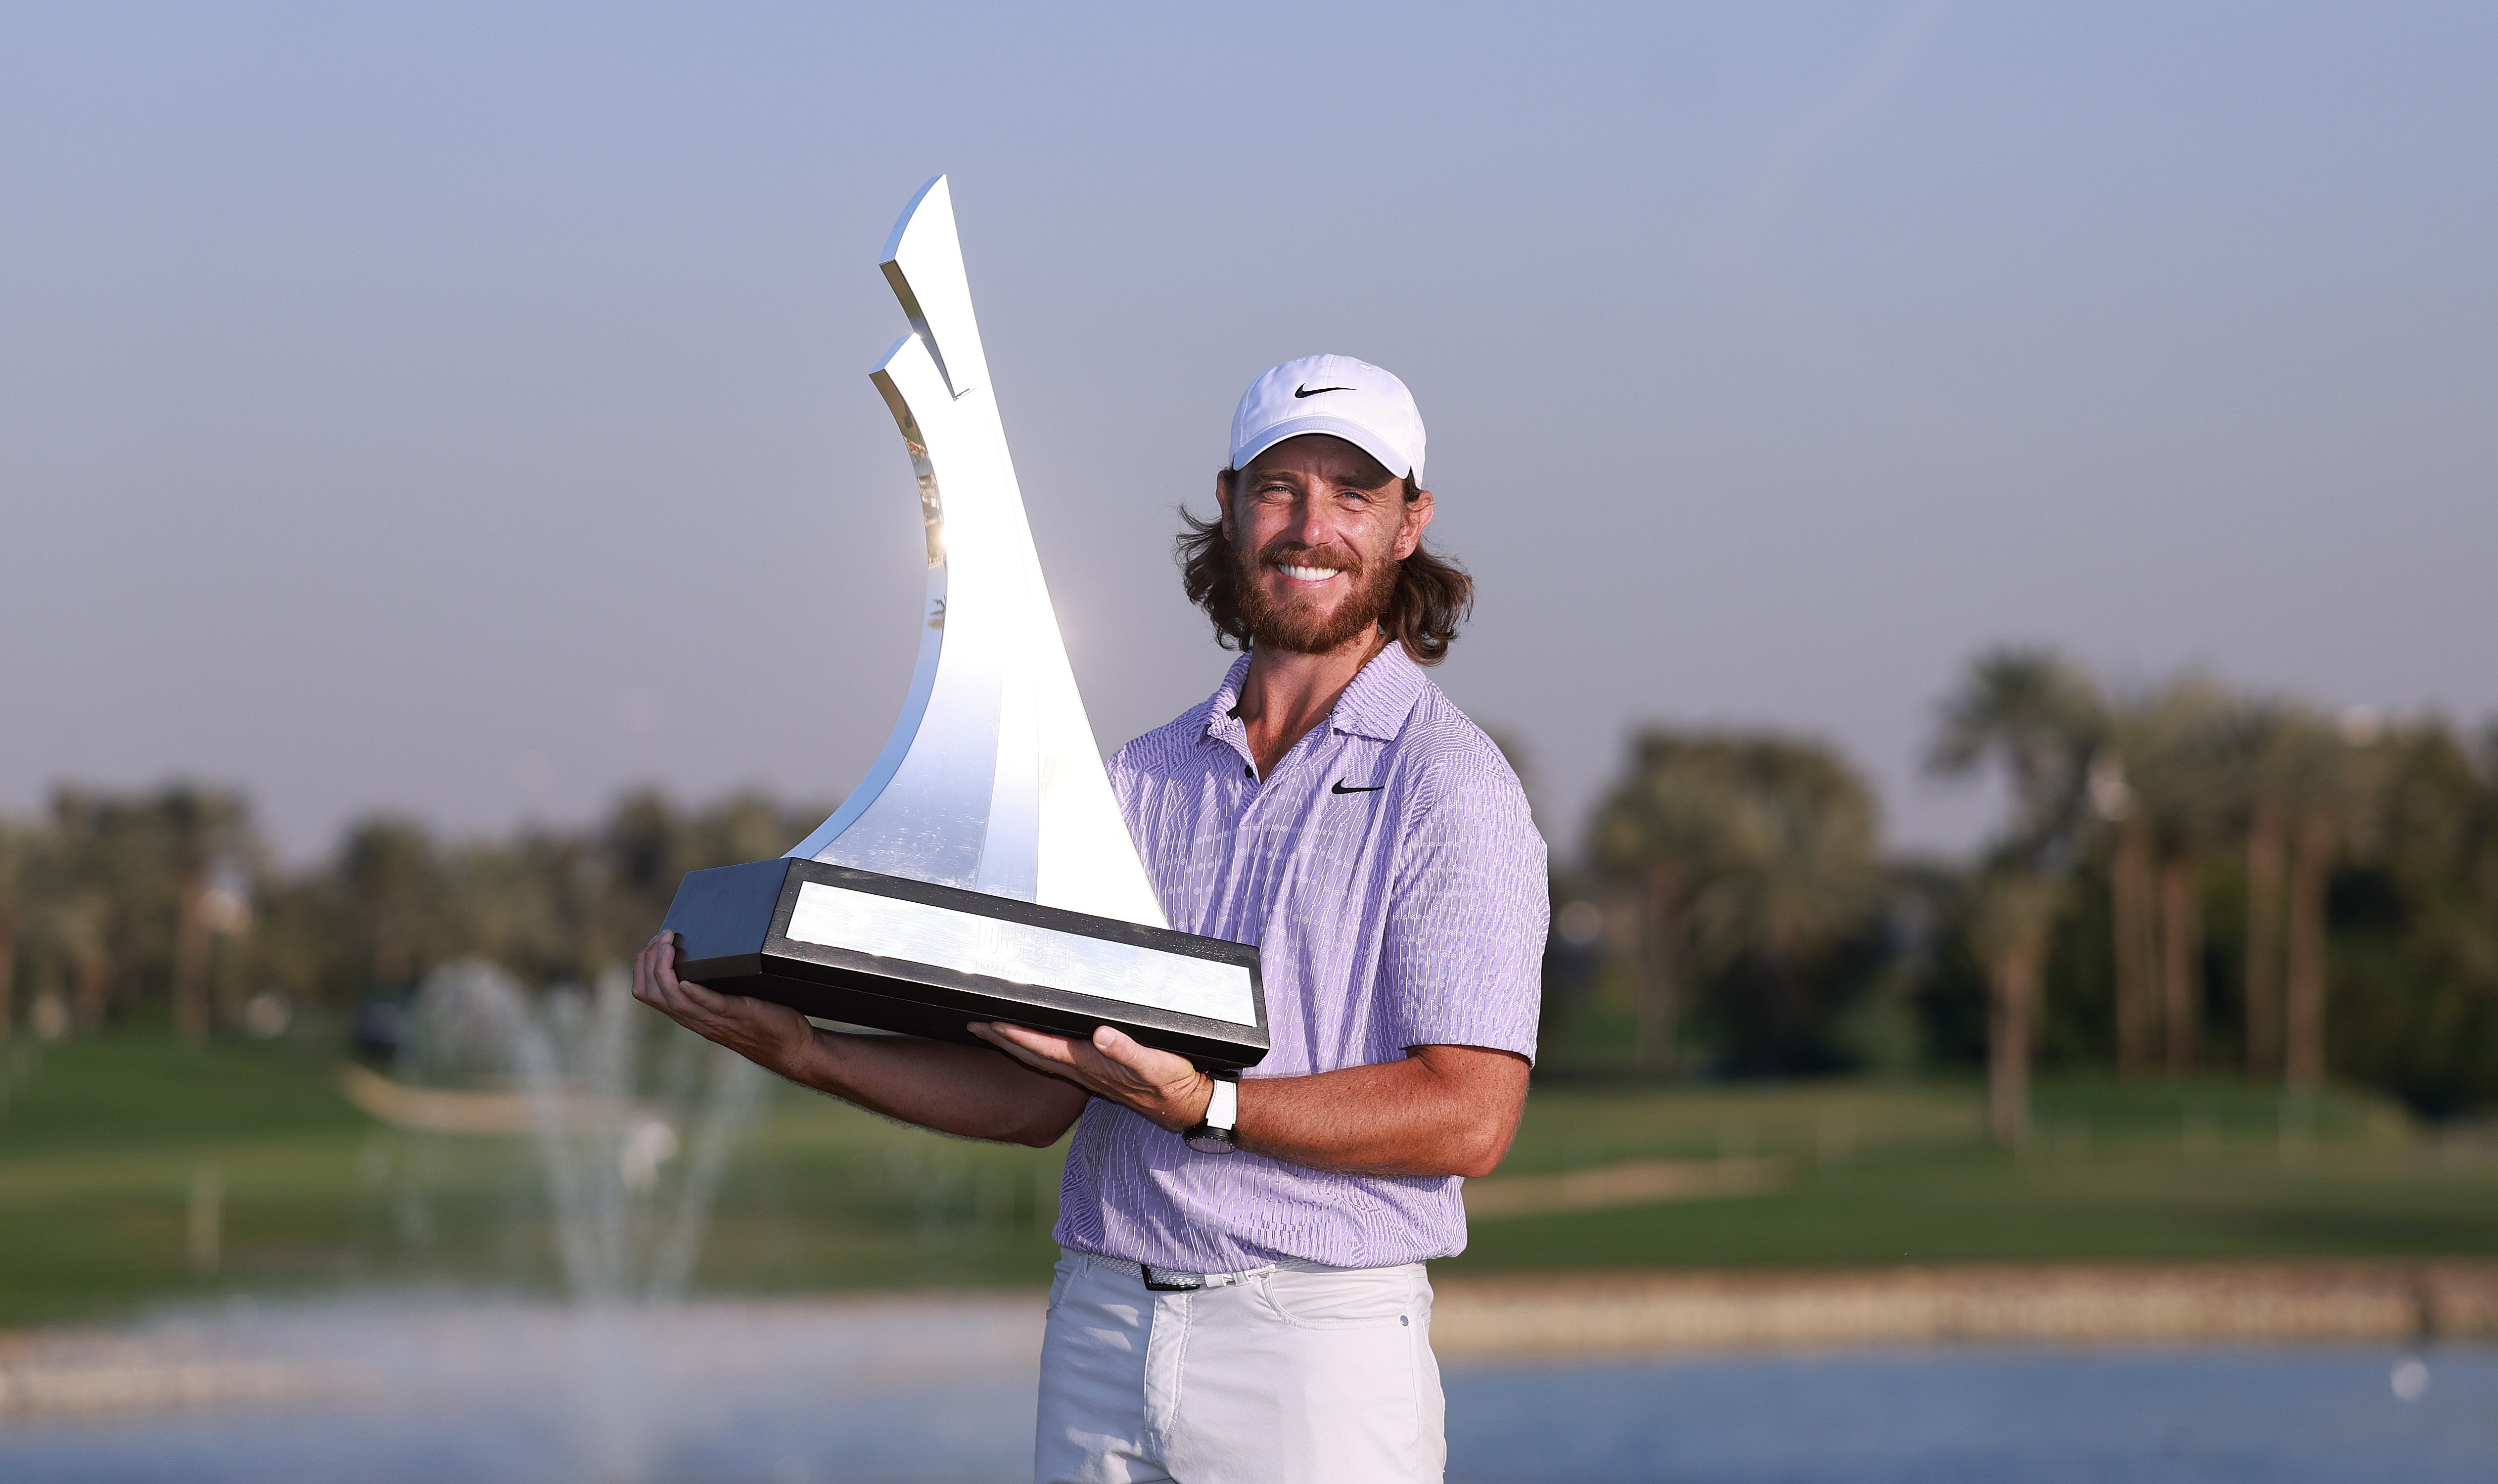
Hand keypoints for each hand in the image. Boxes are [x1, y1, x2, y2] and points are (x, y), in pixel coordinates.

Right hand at [631, 930, 813, 1074]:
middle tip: (662, 938)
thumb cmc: (759, 1019)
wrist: (789, 1047)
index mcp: (689, 1014)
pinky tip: (687, 982)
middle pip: (654, 994)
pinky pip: (711, 1006)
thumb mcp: (724, 1002)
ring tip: (668, 947)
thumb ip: (707, 986)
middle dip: (649, 962)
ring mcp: (715, 1019)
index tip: (654, 943)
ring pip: (674, 1000)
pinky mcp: (738, 1014)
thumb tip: (700, 956)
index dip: (642, 966)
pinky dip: (696, 994)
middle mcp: (696, 1018)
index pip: (646, 993)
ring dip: (666, 971)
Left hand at [968, 1021, 1213, 1133]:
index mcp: (1091, 1066)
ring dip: (1014, 1046)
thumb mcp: (1156, 1065)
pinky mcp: (1096, 1075)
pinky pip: (1056, 1061)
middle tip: (972, 1024)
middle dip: (1001, 1040)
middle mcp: (1083, 1072)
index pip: (1044, 1048)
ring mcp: (1087, 1075)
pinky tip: (1033, 1043)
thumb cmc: (1173, 1084)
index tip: (989, 1022)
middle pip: (1032, 1055)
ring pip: (1040, 1059)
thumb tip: (1100, 1036)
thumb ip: (1128, 1051)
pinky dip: (1037, 1050)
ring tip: (992, 1031)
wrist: (1186, 1107)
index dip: (1016, 1035)